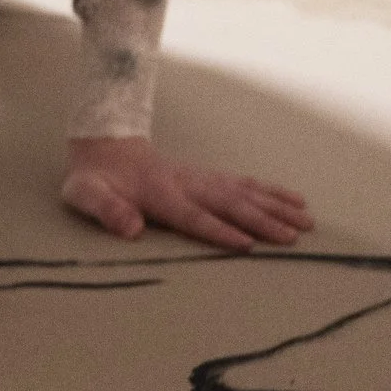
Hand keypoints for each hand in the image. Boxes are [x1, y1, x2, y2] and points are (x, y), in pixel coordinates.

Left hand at [62, 136, 312, 251]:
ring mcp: (200, 178)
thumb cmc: (94, 181)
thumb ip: (105, 209)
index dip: (218, 229)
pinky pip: (245, 183)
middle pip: (229, 203)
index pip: (193, 215)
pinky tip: (294, 200)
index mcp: (159, 193)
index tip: (246, 244)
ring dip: (275, 207)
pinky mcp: (208, 177)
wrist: (103, 146)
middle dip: (262, 220)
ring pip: (244, 192)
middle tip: (293, 237)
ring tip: (306, 222)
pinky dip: (271, 191)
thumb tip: (129, 228)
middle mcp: (187, 183)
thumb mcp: (84, 195)